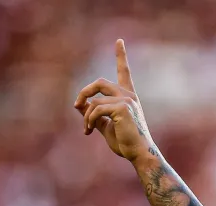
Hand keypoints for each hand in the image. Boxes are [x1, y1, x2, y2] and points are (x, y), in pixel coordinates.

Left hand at [74, 39, 154, 163]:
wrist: (139, 154)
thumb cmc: (126, 143)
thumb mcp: (106, 126)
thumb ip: (94, 114)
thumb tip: (79, 105)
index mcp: (128, 97)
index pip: (124, 72)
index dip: (121, 55)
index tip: (119, 41)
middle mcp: (128, 95)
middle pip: (99, 83)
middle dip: (84, 92)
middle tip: (76, 105)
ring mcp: (126, 100)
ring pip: (94, 101)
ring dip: (85, 116)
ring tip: (86, 129)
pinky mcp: (122, 108)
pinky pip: (96, 109)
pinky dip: (89, 120)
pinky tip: (89, 130)